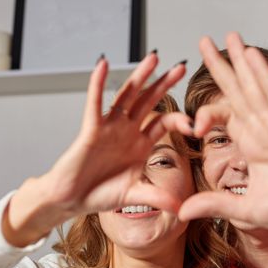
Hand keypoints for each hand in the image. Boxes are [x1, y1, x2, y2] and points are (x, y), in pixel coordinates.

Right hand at [4, 53, 191, 245]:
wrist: (72, 199)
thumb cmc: (99, 194)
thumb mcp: (133, 195)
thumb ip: (156, 197)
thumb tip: (179, 208)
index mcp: (140, 145)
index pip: (164, 123)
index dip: (180, 120)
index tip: (195, 123)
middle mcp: (127, 132)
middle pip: (149, 102)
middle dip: (164, 85)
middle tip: (180, 68)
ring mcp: (109, 128)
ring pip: (126, 96)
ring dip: (139, 77)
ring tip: (153, 58)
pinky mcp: (90, 129)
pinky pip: (95, 103)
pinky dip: (98, 84)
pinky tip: (103, 65)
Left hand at [179, 33, 267, 239]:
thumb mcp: (245, 209)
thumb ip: (214, 205)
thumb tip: (182, 211)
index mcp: (252, 146)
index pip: (225, 117)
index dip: (207, 113)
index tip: (192, 126)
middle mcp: (264, 130)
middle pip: (238, 92)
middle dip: (221, 67)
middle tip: (204, 41)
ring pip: (256, 86)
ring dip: (242, 61)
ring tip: (229, 37)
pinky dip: (264, 75)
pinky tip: (251, 56)